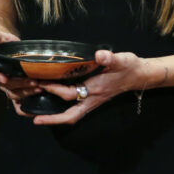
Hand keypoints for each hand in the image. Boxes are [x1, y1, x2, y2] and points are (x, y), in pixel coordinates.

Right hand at [0, 30, 41, 111]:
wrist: (10, 52)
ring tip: (39, 88)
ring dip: (27, 93)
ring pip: (15, 95)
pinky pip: (19, 106)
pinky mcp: (19, 93)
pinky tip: (35, 110)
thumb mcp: (2, 38)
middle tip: (34, 81)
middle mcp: (2, 81)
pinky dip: (25, 110)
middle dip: (21, 85)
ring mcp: (11, 88)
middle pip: (9, 86)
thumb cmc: (6, 46)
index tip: (4, 78)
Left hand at [32, 49, 158, 125]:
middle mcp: (92, 99)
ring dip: (55, 117)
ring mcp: (92, 101)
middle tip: (34, 117)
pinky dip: (61, 111)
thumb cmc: (129, 67)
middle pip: (70, 114)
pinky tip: (51, 106)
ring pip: (71, 115)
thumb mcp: (121, 60)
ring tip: (36, 116)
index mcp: (95, 90)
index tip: (41, 83)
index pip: (70, 93)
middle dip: (52, 117)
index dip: (55, 89)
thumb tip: (100, 55)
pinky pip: (74, 110)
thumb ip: (110, 58)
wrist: (140, 75)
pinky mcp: (92, 99)